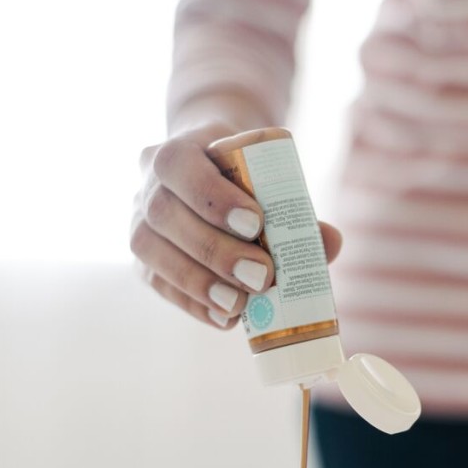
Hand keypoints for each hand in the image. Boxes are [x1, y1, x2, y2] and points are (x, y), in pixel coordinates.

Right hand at [131, 123, 341, 329]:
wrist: (211, 176)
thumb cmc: (246, 178)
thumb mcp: (268, 177)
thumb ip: (297, 207)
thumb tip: (331, 243)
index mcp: (176, 151)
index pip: (178, 164)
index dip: (212, 196)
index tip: (256, 224)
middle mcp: (146, 185)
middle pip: (164, 214)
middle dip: (214, 249)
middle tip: (262, 275)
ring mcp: (137, 223)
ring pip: (151, 252)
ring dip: (199, 282)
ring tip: (241, 304)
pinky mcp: (142, 262)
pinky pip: (158, 285)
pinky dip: (193, 304)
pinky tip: (224, 317)